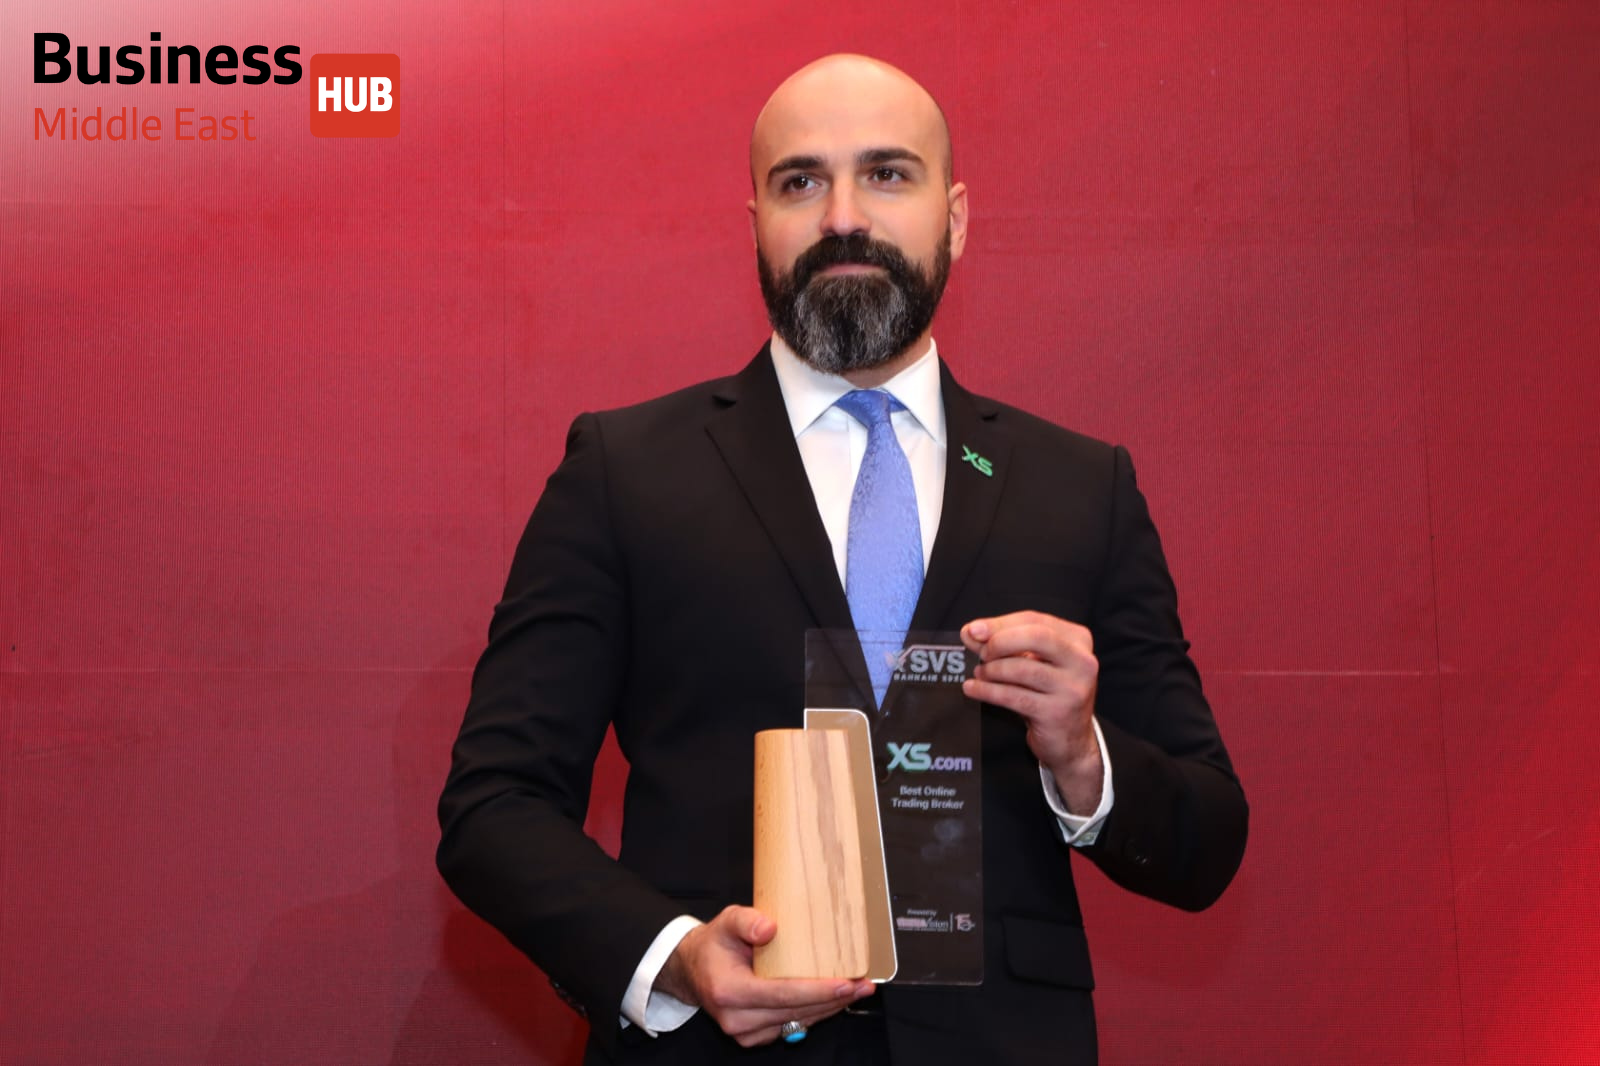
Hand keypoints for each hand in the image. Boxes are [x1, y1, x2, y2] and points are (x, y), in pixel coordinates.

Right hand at [656, 905, 873, 1046]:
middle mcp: (736, 1019)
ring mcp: (745, 1032)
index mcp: (729, 991)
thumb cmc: (714, 945)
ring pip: (797, 1022)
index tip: (845, 983)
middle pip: (795, 1011)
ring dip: (829, 1008)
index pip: (781, 994)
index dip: (816, 990)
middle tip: (863, 985)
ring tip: (857, 990)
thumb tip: (768, 929)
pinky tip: (833, 999)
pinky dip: (814, 1012)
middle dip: (833, 999)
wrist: (694, 969)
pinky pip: (791, 1026)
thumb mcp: (726, 920)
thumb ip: (746, 920)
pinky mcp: (754, 1037)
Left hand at [961, 611, 1103, 813]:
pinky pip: (1014, 696)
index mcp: (1079, 640)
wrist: (1070, 741)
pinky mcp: (1057, 713)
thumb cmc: (1047, 695)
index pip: (1035, 620)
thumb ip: (1003, 644)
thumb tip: (970, 632)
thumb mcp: (1032, 663)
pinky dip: (988, 690)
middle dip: (1000, 641)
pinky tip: (973, 688)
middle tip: (982, 653)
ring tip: (980, 673)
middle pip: (1036, 636)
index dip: (1000, 623)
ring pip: (1022, 668)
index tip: (973, 629)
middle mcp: (1082, 662)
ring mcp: (1072, 688)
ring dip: (992, 670)